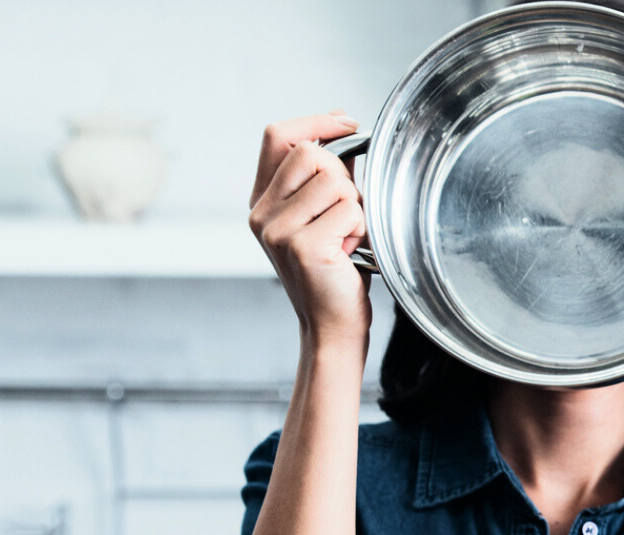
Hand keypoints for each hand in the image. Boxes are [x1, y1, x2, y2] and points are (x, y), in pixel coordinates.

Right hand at [248, 112, 371, 349]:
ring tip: (347, 236)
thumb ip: (327, 174)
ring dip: (355, 206)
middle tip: (347, 213)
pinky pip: (351, 210)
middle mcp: (261, 213)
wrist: (331, 324)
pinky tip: (349, 252)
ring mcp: (277, 230)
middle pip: (311, 152)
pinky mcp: (302, 246)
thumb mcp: (322, 215)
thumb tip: (343, 128)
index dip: (315, 121)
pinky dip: (361, 229)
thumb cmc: (334, 270)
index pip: (277, 135)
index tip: (347, 124)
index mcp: (262, 200)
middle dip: (343, 176)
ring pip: (335, 181)